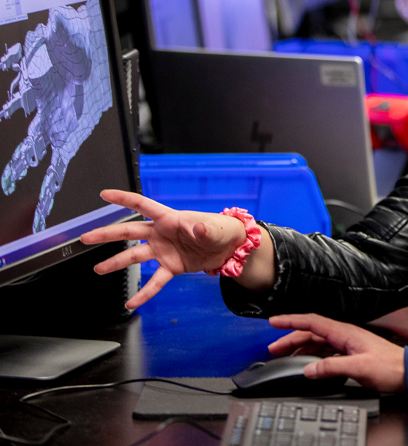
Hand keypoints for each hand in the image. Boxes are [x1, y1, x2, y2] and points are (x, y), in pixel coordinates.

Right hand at [82, 189, 247, 308]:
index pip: (143, 205)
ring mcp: (164, 251)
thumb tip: (197, 228)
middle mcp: (162, 234)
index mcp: (170, 218)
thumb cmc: (222, 230)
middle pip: (129, 231)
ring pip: (135, 256)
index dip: (123, 199)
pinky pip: (154, 281)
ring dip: (116, 262)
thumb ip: (204, 229)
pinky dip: (144, 293)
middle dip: (107, 234)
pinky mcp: (171, 267)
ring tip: (98, 269)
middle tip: (86, 237)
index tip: (104, 194)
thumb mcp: (215, 228)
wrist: (230, 248)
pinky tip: (132, 303)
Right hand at [268, 314, 405, 392]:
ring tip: (284, 355)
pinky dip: (311, 355)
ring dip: (299, 347)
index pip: (312, 322)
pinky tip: (306, 362)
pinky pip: (325, 351)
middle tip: (273, 347)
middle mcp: (344, 335)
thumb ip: (332, 367)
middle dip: (290, 337)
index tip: (274, 321)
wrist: (406, 372)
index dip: (291, 321)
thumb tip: (309, 369)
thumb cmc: (389, 366)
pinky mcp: (350, 353)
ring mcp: (347, 344)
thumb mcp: (359, 367)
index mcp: (344, 332)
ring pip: (316, 342)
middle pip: (311, 333)